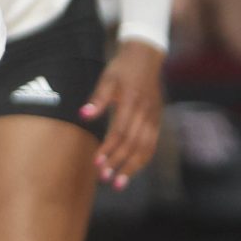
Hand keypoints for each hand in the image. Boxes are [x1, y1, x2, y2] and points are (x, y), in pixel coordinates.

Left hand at [83, 40, 164, 188]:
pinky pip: (152, 144)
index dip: (109, 149)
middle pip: (133, 144)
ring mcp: (154, 117)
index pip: (120, 131)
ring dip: (132, 167)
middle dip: (119, 163)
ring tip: (119, 183)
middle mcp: (145, 112)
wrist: (146, 57)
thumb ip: (97, 98)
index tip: (96, 163)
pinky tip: (132, 170)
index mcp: (131, 101)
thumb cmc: (123, 68)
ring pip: (145, 148)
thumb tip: (83, 115)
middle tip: (105, 179)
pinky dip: (142, 159)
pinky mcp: (157, 120)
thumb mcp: (107, 78)